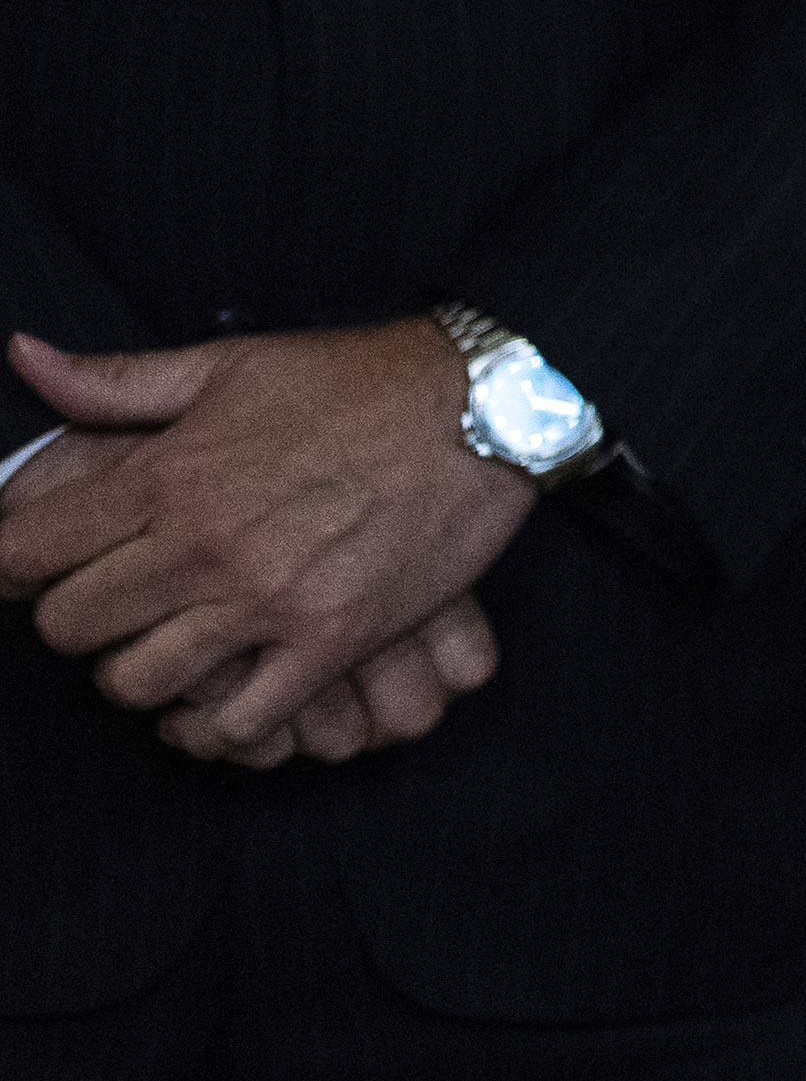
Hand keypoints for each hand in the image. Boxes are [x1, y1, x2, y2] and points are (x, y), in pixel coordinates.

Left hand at [6, 324, 540, 759]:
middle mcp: (205, 546)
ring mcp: (268, 601)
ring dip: (137, 671)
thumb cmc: (356, 381)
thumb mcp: (229, 363)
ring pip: (137, 682)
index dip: (13, 563)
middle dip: (73, 619)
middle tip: (107, 603)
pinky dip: (216, 723)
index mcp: (168, 476)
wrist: (484, 408)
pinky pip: (240, 721)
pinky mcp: (333, 641)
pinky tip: (220, 697)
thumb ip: (118, 379)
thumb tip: (24, 357)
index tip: (34, 564)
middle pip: (70, 627)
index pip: (24, 552)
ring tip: (163, 646)